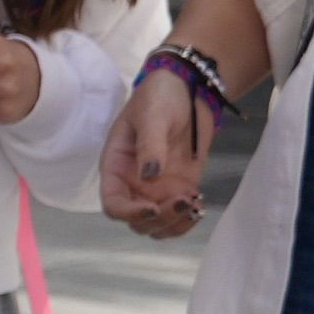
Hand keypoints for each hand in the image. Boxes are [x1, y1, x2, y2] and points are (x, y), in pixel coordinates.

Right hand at [106, 65, 208, 237]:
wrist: (188, 88)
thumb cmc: (159, 97)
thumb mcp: (151, 116)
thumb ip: (150, 145)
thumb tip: (149, 176)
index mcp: (117, 167)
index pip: (113, 204)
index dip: (129, 213)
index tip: (152, 208)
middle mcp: (134, 184)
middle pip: (138, 222)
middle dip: (159, 220)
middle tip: (182, 201)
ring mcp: (158, 189)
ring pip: (159, 226)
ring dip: (175, 224)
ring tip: (194, 203)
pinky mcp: (181, 187)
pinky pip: (181, 216)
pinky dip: (190, 218)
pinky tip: (200, 202)